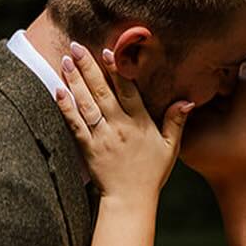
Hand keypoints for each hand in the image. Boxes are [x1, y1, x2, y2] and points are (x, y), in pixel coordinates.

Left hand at [54, 41, 191, 200]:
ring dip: (75, 81)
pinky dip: (65, 107)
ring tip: (67, 61)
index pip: (128, 91)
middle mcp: (119, 127)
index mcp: (140, 124)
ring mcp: (101, 137)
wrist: (130, 200)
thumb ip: (177, 122)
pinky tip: (58, 91)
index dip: (117, 70)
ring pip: (86, 104)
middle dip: (89, 67)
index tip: (108, 51)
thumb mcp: (170, 148)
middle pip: (102, 92)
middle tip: (77, 45)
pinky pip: (74, 125)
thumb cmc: (151, 173)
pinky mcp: (87, 148)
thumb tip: (188, 100)